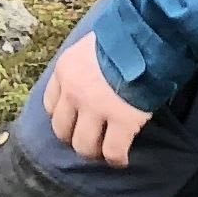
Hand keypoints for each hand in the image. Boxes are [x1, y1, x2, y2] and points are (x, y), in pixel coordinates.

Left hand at [42, 32, 150, 165]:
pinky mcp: (122, 121)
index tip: (73, 119)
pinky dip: (117, 159)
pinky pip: (113, 151)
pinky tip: (121, 160)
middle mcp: (74, 93)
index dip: (62, 116)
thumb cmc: (122, 36)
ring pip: (84, 145)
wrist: (146, 37)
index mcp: (65, 71)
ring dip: (93, 151)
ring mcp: (96, 109)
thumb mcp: (90, 45)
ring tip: (104, 151)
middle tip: (88, 139)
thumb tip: (91, 76)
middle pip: (62, 130)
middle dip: (74, 137)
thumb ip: (84, 64)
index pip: (50, 104)